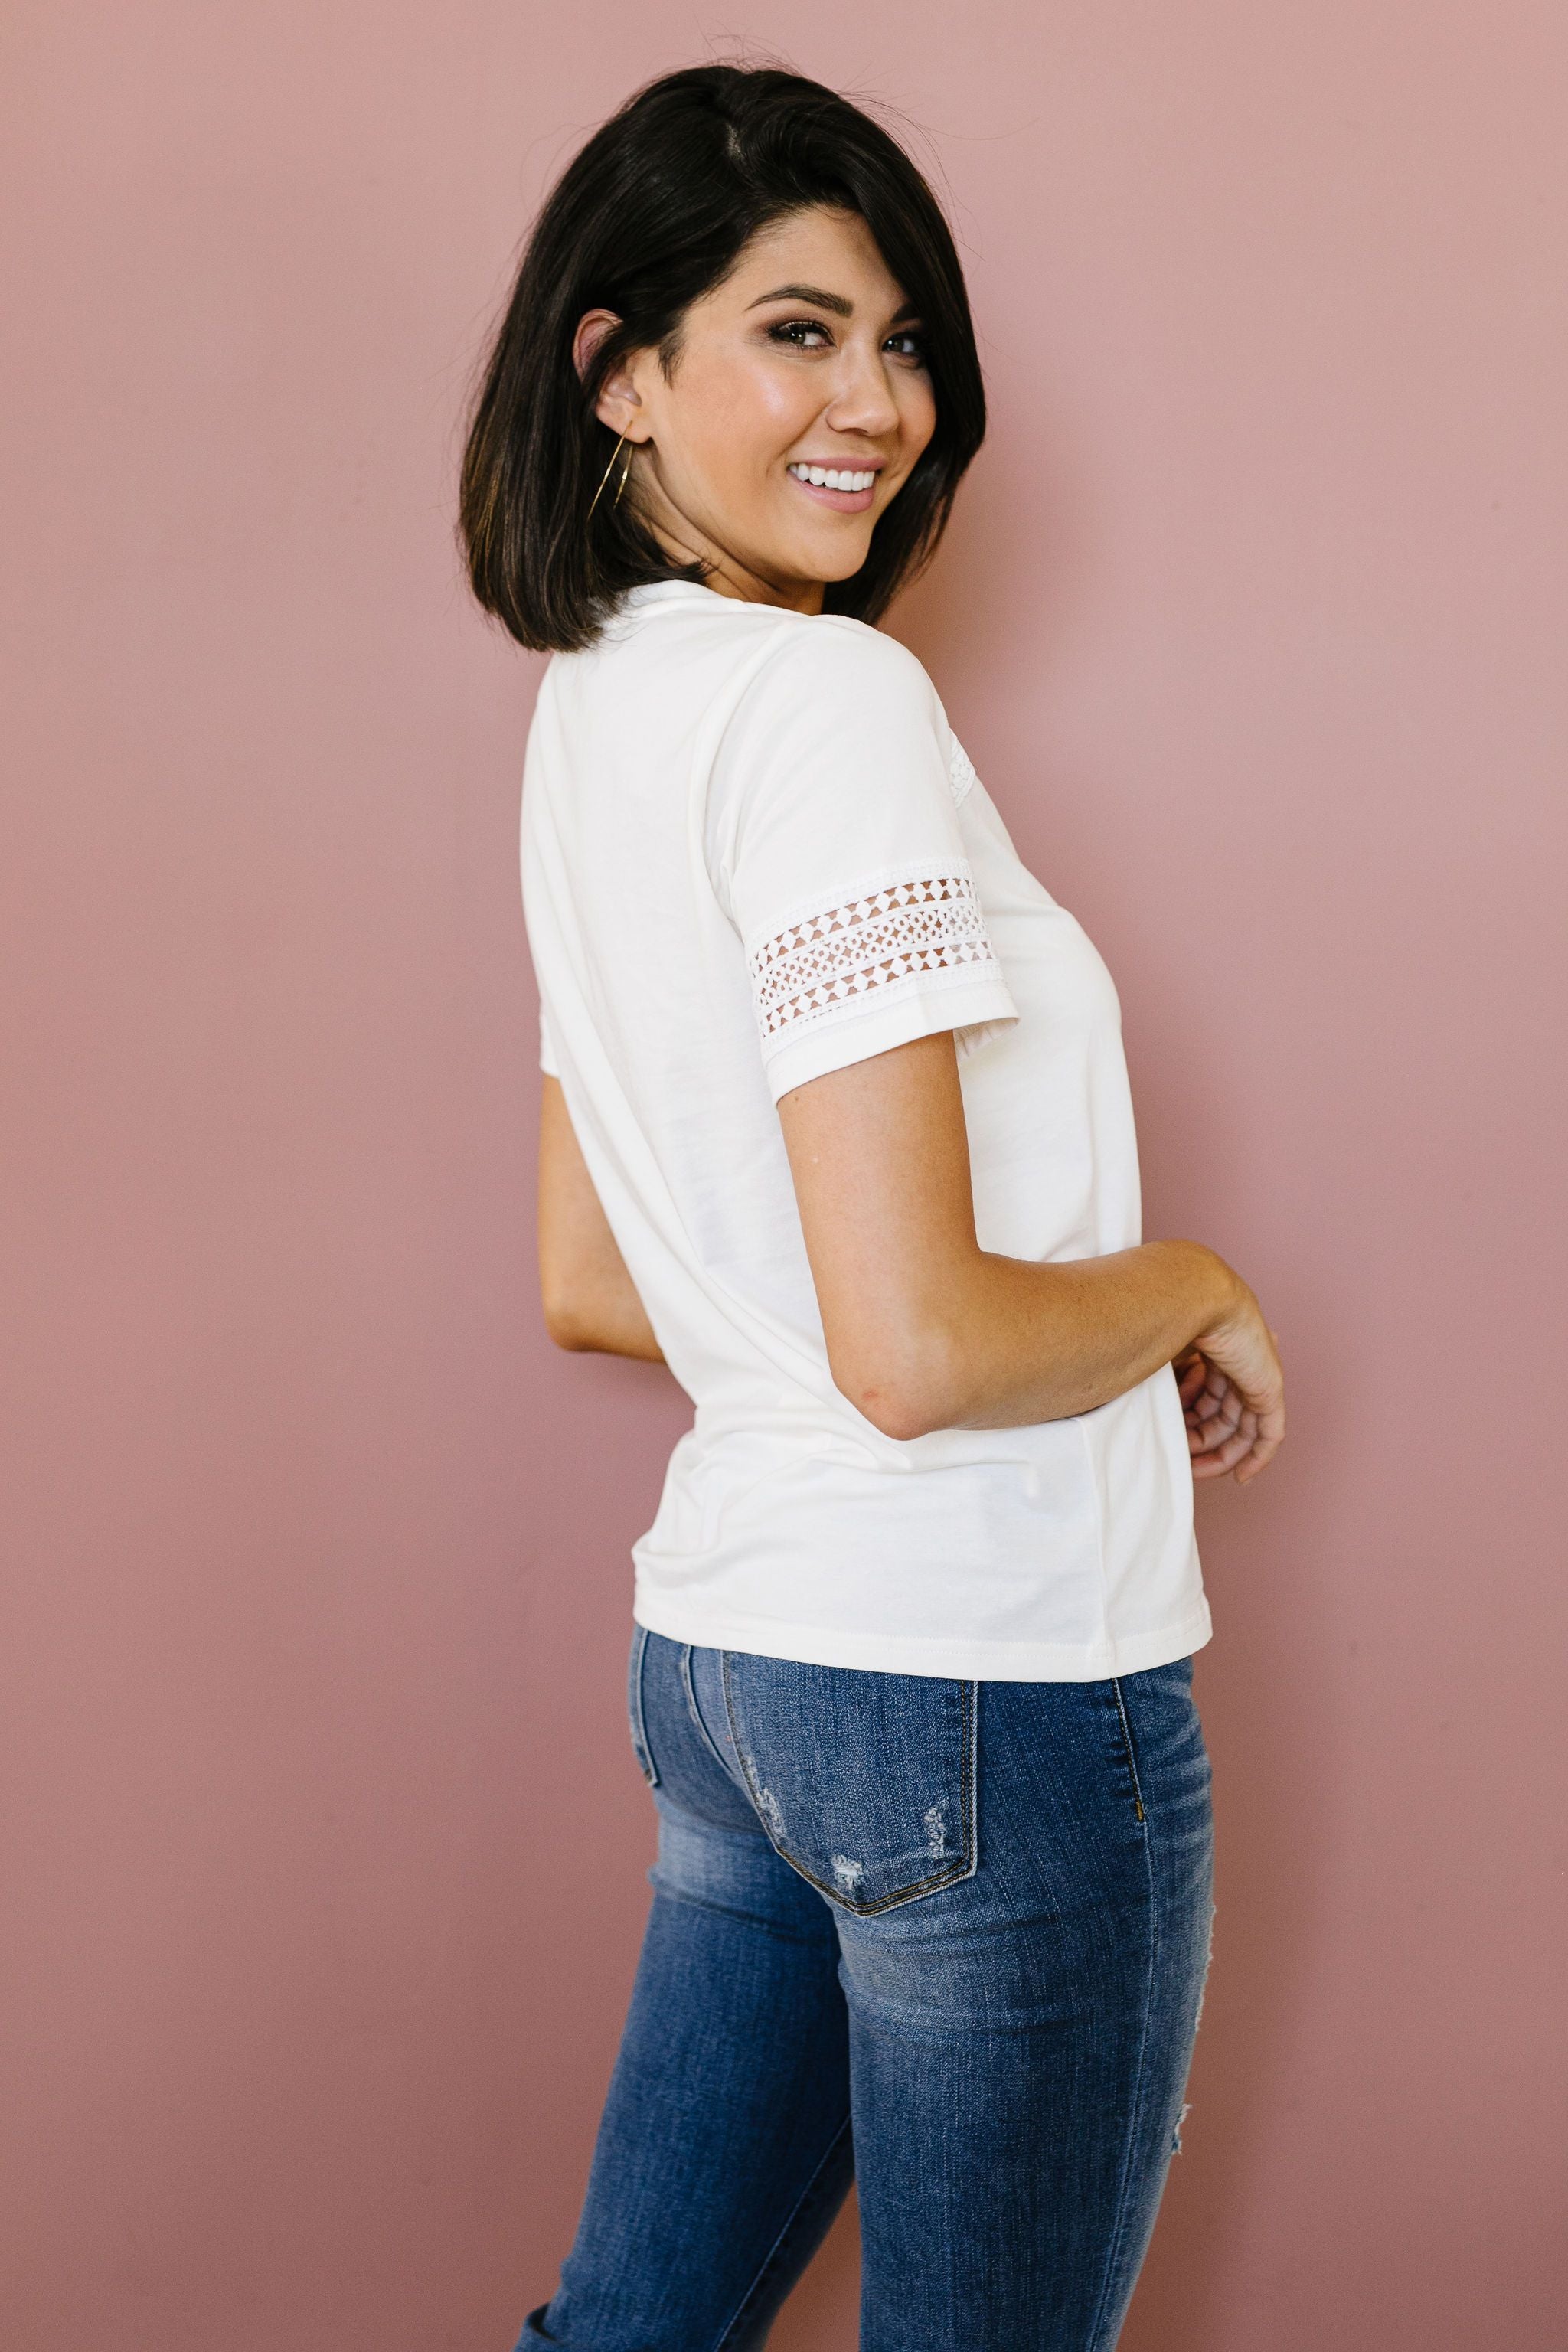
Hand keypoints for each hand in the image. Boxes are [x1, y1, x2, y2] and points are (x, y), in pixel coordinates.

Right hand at [1175, 1293, 1284, 1485]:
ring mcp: (1256, 1375)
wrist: (1192, 1295)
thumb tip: (1125, 1404)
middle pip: (1223, 1416)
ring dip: (1219, 1455)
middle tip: (1180, 1462)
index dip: (1188, 1424)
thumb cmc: (1164, 1315)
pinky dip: (1258, 1457)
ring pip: (1242, 1429)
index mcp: (1213, 1351)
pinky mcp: (1269, 1388)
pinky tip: (1242, 1477)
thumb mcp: (1156, 1356)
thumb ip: (1156, 1381)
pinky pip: (1269, 1433)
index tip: (1169, 1442)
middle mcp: (1238, 1363)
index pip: (1206, 1398)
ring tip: (1194, 1471)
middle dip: (1200, 1444)